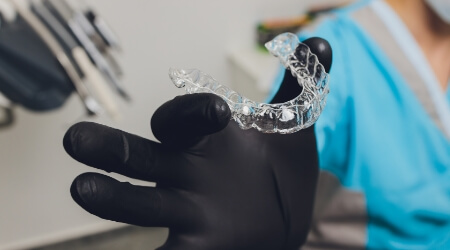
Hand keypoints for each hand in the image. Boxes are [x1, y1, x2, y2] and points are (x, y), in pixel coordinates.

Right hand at [63, 38, 331, 249]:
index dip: (194, 111)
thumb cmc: (278, 167)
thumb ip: (301, 85)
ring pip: (141, 202)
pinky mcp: (195, 246)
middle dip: (111, 148)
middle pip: (141, 156)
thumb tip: (322, 40)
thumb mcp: (293, 126)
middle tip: (76, 140)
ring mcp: (187, 211)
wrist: (284, 218)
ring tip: (83, 189)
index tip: (218, 112)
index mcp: (207, 140)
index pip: (184, 118)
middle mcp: (187, 172)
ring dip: (112, 197)